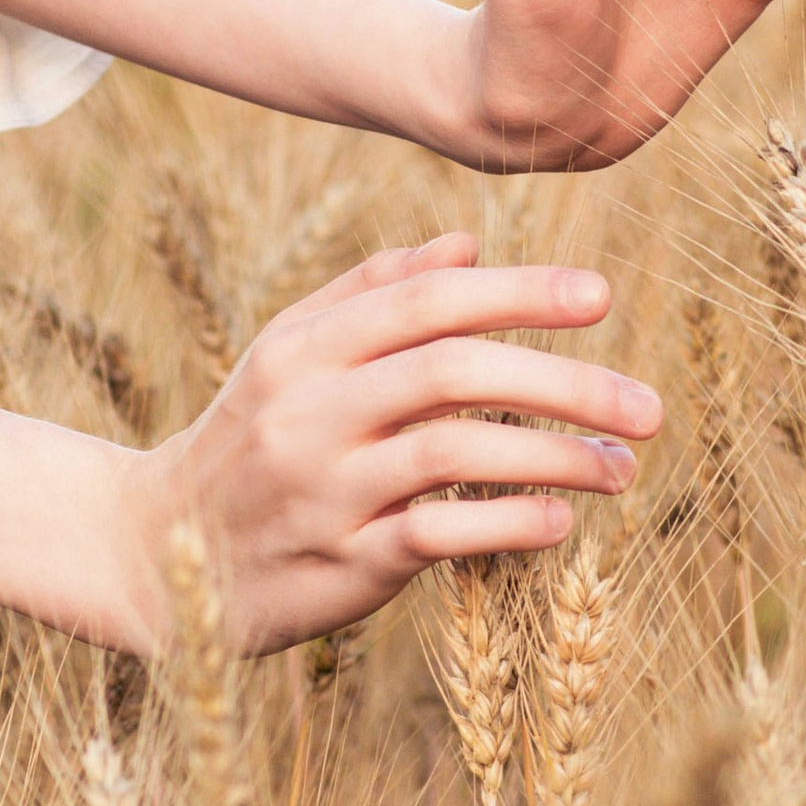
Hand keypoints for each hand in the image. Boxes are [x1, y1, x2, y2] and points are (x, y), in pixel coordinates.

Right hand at [120, 234, 658, 654]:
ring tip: (623, 468)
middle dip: (563, 381)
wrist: (158, 554)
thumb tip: (465, 244)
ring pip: (454, 452)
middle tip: (647, 405)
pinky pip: (436, 533)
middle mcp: (313, 409)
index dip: (517, 292)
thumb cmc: (249, 440)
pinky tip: (563, 520)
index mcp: (306, 348)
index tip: (599, 297)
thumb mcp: (290, 355)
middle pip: (453, 371)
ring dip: (555, 457)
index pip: (426, 302)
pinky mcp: (340, 562)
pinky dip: (507, 523)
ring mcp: (324, 487)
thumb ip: (372, 294)